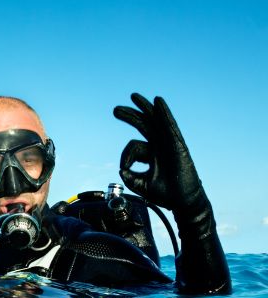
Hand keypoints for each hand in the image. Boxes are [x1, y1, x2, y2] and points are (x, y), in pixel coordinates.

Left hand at [113, 93, 206, 215]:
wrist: (182, 201)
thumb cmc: (165, 194)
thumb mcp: (142, 185)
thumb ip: (130, 178)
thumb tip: (120, 170)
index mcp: (150, 154)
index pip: (132, 146)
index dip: (124, 157)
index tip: (124, 169)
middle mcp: (159, 145)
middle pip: (143, 125)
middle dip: (130, 116)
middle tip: (115, 110)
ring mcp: (168, 143)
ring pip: (155, 121)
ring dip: (144, 108)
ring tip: (133, 96)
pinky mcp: (178, 144)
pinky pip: (169, 125)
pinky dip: (164, 112)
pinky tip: (157, 101)